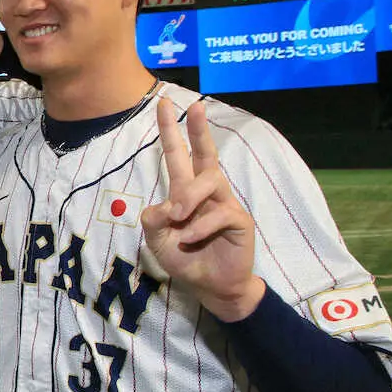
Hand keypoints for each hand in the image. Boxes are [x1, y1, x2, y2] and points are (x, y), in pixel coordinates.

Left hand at [141, 99, 264, 320]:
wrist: (212, 287)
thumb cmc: (186, 259)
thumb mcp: (158, 241)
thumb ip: (153, 222)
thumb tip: (161, 205)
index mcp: (184, 192)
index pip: (177, 155)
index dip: (170, 131)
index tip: (162, 104)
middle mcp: (206, 191)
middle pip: (205, 154)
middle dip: (198, 130)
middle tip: (195, 107)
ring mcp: (224, 203)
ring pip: (210, 181)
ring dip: (189, 197)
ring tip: (177, 218)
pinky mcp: (238, 220)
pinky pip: (219, 214)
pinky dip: (199, 227)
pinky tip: (188, 240)